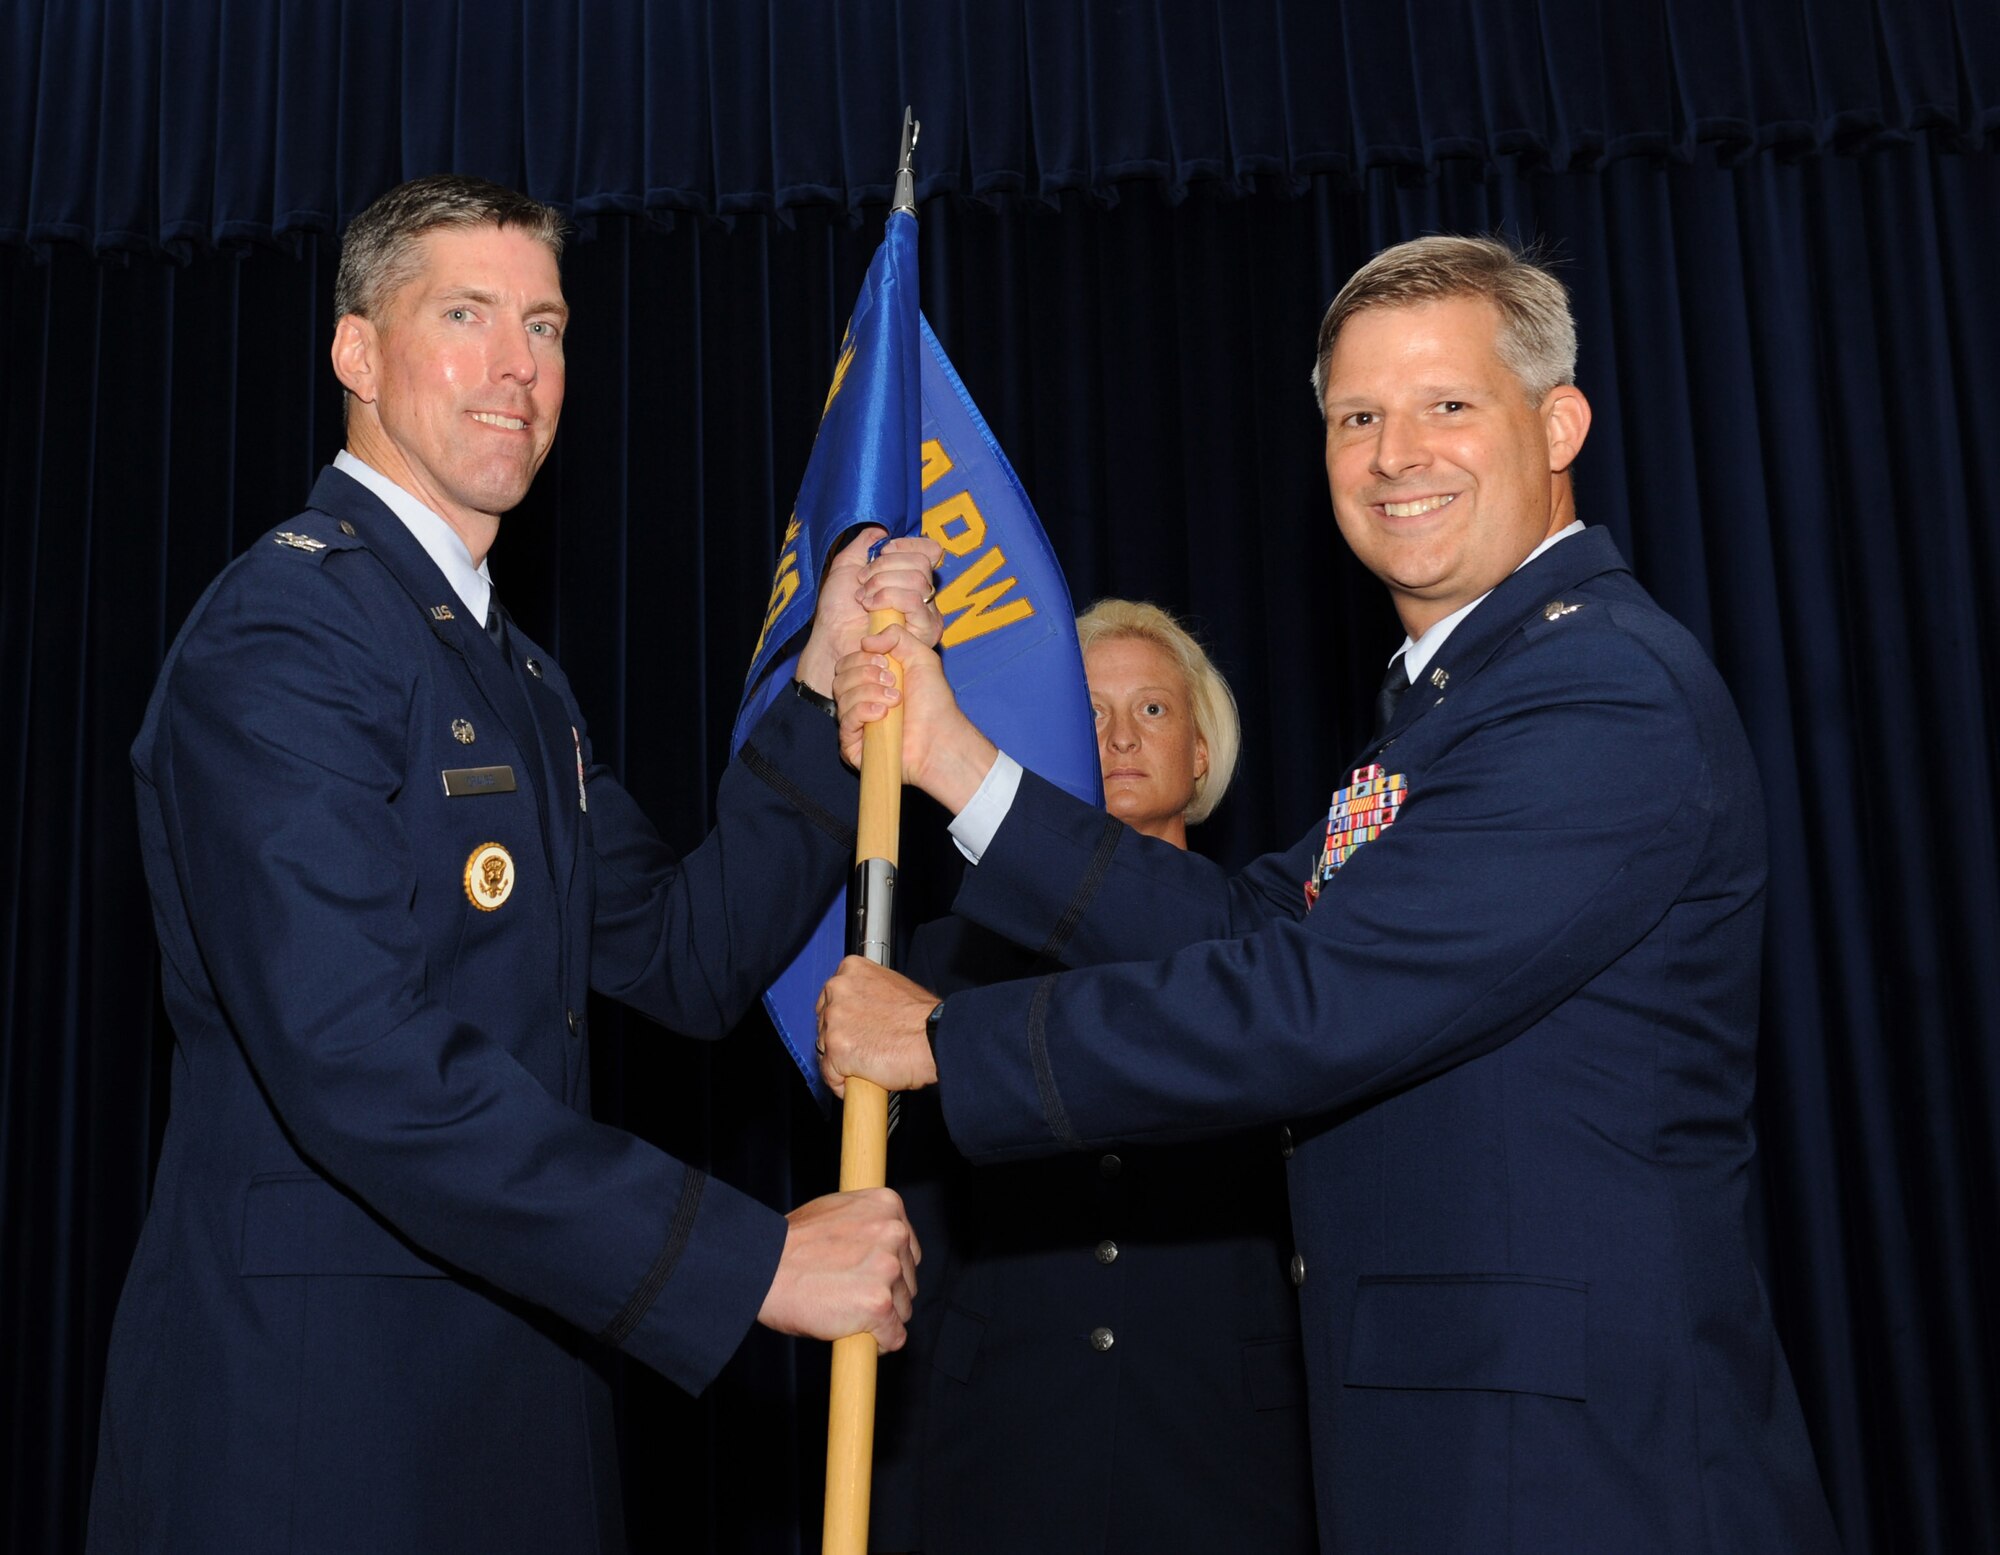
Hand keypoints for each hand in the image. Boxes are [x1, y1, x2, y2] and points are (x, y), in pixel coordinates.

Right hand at [757, 1186, 920, 1351]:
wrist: (759, 1267)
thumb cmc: (788, 1244)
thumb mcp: (834, 1212)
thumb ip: (865, 1224)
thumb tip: (880, 1243)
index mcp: (887, 1206)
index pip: (908, 1250)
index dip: (886, 1270)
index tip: (865, 1279)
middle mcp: (894, 1233)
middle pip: (908, 1280)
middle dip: (884, 1294)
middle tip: (846, 1296)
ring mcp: (888, 1269)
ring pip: (903, 1310)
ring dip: (879, 1318)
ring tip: (842, 1311)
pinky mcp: (879, 1305)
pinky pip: (894, 1337)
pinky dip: (877, 1343)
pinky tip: (851, 1333)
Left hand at [795, 530, 944, 693]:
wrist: (832, 638)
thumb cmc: (838, 609)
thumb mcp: (848, 565)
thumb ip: (866, 543)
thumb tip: (884, 530)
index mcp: (911, 577)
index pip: (929, 550)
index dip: (906, 545)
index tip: (881, 552)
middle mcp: (924, 595)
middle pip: (922, 562)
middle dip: (885, 567)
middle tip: (863, 582)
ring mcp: (927, 613)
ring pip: (917, 579)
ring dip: (882, 583)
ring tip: (864, 599)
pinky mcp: (925, 630)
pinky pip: (913, 600)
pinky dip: (887, 597)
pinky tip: (871, 607)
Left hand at [816, 955, 940, 1098]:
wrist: (934, 1038)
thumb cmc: (923, 1017)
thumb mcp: (893, 987)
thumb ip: (868, 995)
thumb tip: (860, 1011)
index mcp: (851, 969)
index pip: (830, 998)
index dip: (842, 1019)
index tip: (852, 1029)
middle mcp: (838, 990)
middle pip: (823, 1022)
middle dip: (840, 1039)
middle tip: (864, 1048)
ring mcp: (835, 1020)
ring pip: (824, 1049)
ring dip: (842, 1062)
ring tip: (869, 1064)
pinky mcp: (836, 1049)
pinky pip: (829, 1074)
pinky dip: (842, 1083)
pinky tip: (862, 1080)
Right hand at [832, 624, 997, 810]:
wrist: (941, 739)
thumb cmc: (934, 703)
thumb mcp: (921, 657)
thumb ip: (897, 637)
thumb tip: (865, 641)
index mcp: (870, 682)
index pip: (847, 663)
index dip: (862, 658)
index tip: (887, 663)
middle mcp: (860, 701)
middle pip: (840, 677)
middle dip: (865, 674)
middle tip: (893, 682)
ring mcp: (856, 724)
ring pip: (841, 697)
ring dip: (870, 693)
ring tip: (896, 700)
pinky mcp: (853, 746)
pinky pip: (845, 721)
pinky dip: (863, 712)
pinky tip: (883, 714)